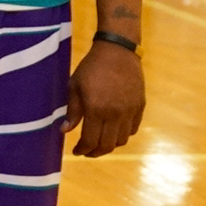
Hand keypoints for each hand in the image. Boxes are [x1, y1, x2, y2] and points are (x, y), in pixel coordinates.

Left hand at [66, 39, 144, 156]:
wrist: (118, 52)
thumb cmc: (91, 68)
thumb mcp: (75, 87)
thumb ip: (72, 111)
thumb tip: (65, 131)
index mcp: (96, 109)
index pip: (91, 140)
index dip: (83, 149)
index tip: (77, 151)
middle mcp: (115, 114)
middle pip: (107, 145)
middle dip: (95, 152)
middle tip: (87, 151)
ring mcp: (130, 111)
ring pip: (122, 140)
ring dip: (110, 145)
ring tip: (99, 142)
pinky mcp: (140, 106)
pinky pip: (133, 129)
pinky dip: (123, 134)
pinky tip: (113, 130)